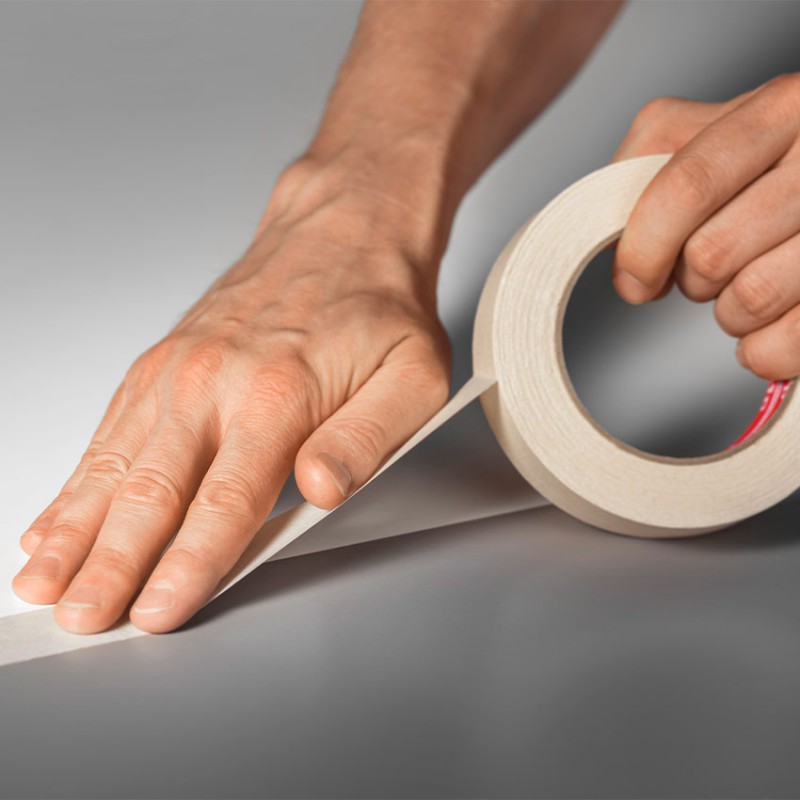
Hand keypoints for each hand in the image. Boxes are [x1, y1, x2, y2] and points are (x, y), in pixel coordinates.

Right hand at [13, 157, 450, 633]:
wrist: (341, 232)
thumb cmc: (377, 307)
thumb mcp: (412, 377)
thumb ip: (366, 440)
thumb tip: (321, 491)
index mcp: (278, 396)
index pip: (224, 503)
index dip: (187, 566)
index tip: (155, 613)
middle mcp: (214, 381)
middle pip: (152, 492)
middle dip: (113, 564)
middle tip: (82, 618)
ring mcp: (178, 369)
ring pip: (114, 463)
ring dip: (77, 528)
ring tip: (45, 580)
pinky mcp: (162, 362)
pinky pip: (109, 428)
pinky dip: (78, 478)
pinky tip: (56, 516)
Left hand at [611, 74, 799, 378]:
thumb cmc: (781, 171)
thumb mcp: (720, 140)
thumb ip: (653, 173)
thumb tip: (621, 250)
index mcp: (776, 111)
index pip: (684, 188)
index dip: (643, 246)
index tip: (633, 278)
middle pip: (709, 254)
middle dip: (690, 280)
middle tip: (707, 272)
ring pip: (749, 298)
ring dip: (731, 313)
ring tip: (750, 286)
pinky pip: (789, 339)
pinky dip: (765, 350)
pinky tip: (771, 329)